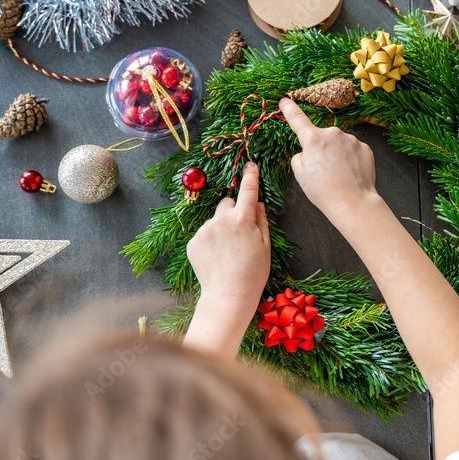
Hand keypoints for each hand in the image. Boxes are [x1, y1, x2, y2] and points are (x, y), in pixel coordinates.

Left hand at [186, 162, 269, 307]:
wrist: (228, 295)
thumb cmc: (253, 272)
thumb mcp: (265, 245)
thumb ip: (261, 220)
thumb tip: (257, 204)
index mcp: (243, 219)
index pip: (248, 190)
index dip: (250, 176)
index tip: (250, 164)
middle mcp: (221, 219)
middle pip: (227, 203)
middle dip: (233, 212)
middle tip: (240, 233)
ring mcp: (205, 230)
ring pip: (214, 220)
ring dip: (221, 228)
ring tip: (227, 252)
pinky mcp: (193, 242)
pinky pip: (204, 234)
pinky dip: (210, 241)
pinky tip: (217, 257)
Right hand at [279, 98, 378, 222]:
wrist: (353, 202)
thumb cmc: (324, 191)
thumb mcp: (300, 175)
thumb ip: (300, 156)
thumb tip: (308, 152)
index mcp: (313, 139)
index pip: (297, 119)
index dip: (289, 109)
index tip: (284, 100)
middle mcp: (333, 133)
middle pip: (322, 138)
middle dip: (321, 149)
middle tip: (323, 171)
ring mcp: (351, 139)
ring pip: (339, 144)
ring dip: (337, 155)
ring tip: (339, 176)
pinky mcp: (365, 147)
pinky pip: (353, 150)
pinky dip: (351, 160)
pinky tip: (351, 174)